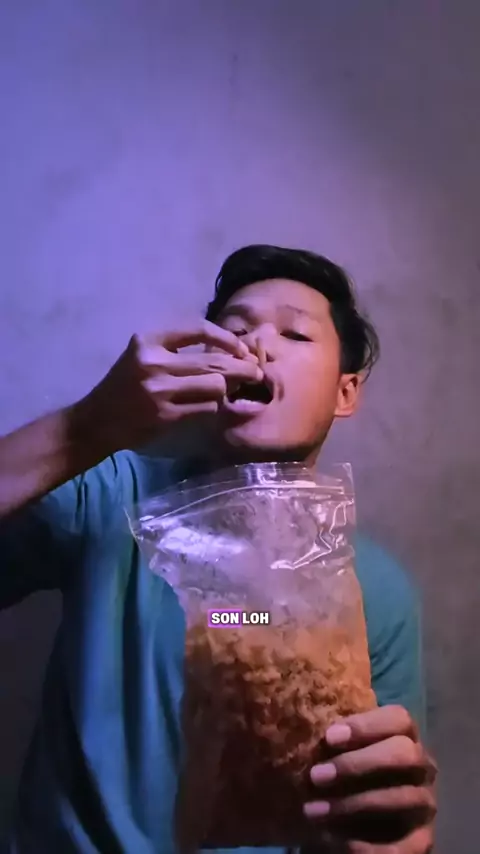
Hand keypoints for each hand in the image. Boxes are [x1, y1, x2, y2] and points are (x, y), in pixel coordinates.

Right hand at [80, 321, 261, 451]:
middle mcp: (154, 361)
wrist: (97, 420)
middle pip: (214, 361)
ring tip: (228, 392)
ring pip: (216, 386)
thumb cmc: (125, 385)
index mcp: (149, 341)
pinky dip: (214, 408)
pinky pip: (207, 408)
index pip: (198, 329)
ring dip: (226, 391)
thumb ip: (179, 350)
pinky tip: (211, 408)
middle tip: (255, 373)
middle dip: (242, 367)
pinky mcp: (165, 415)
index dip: (227, 338)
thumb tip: (230, 350)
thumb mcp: (144, 356)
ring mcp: (160, 390)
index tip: (241, 349)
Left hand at [304, 705, 436, 852]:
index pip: (399, 719)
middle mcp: (422, 767)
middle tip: (316, 776)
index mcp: (403, 737)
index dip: (366, 725)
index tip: (329, 737)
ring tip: (312, 811)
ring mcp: (425, 804)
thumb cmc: (340, 780)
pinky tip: (334, 840)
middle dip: (358, 764)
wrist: (344, 830)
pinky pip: (401, 846)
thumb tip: (304, 725)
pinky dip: (365, 845)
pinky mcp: (423, 842)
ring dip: (353, 804)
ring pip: (402, 797)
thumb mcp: (335, 757)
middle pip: (405, 753)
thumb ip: (332, 744)